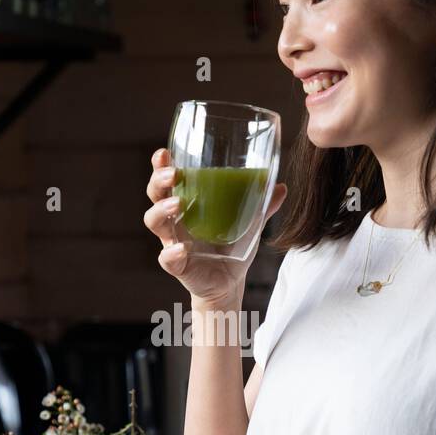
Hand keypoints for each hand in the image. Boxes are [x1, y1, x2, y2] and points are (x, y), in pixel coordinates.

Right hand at [143, 147, 287, 307]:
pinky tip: (182, 249)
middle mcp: (174, 220)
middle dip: (159, 181)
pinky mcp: (176, 265)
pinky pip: (166, 258)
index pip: (167, 179)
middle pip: (155, 194)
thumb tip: (281, 187)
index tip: (164, 152)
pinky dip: (171, 253)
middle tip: (173, 174)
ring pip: (154, 222)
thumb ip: (262, 205)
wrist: (229, 282)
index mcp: (186, 203)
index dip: (161, 165)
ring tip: (178, 204)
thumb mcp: (249, 223)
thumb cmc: (232, 246)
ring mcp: (172, 241)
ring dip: (162, 210)